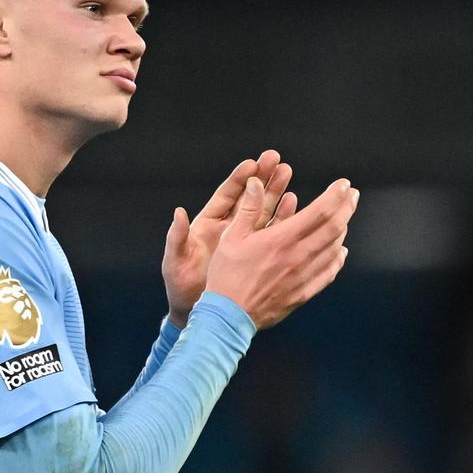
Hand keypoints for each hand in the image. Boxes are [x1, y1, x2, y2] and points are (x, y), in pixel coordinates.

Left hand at [162, 150, 296, 326]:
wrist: (196, 312)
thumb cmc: (181, 285)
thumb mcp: (176, 261)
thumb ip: (178, 238)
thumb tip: (178, 213)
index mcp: (208, 224)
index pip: (226, 195)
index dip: (239, 179)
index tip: (253, 163)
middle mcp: (228, 228)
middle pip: (248, 197)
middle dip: (262, 178)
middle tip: (277, 159)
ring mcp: (244, 240)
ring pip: (263, 211)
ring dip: (276, 192)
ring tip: (288, 172)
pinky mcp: (257, 254)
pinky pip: (274, 234)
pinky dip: (284, 219)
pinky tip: (296, 204)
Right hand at [206, 176, 358, 329]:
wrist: (228, 316)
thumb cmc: (227, 275)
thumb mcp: (231, 236)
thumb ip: (248, 208)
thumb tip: (256, 182)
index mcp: (281, 239)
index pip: (320, 211)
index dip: (336, 195)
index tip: (344, 185)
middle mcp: (297, 256)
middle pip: (334, 228)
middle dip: (347, 207)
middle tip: (353, 195)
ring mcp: (304, 276)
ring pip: (334, 249)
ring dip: (343, 229)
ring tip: (344, 217)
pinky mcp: (304, 293)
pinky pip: (329, 272)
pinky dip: (338, 258)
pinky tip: (340, 251)